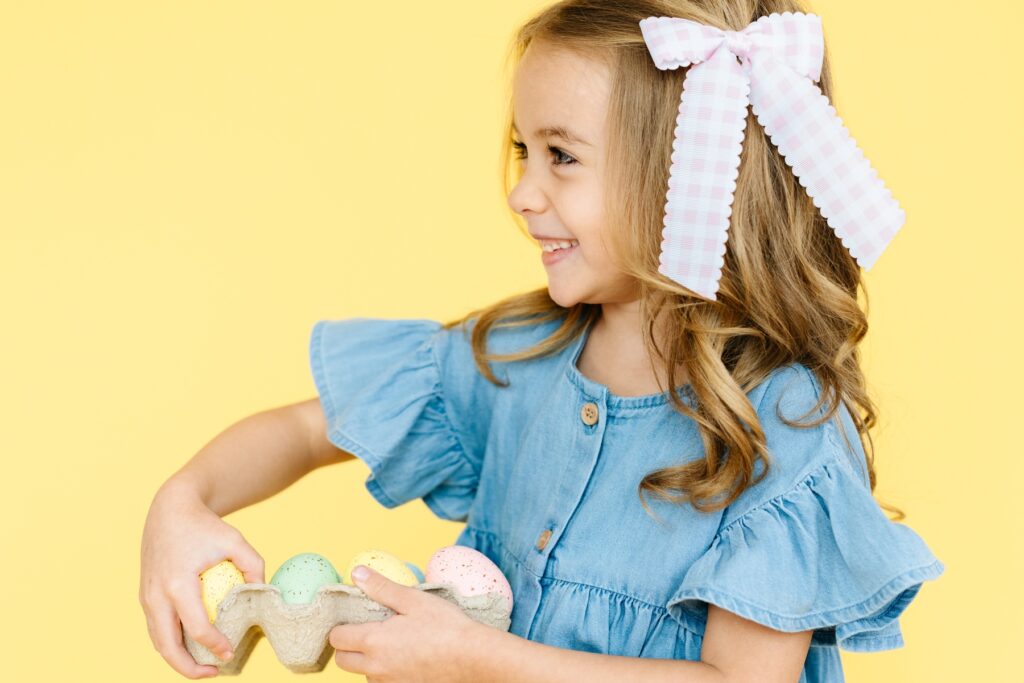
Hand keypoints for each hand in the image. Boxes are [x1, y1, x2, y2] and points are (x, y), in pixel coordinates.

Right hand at [139, 480, 265, 679]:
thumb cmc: (205, 526)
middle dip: (189, 668)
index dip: (215, 646)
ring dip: (178, 660)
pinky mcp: (145, 597)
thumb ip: (254, 566)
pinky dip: (171, 644)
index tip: (230, 653)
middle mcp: (157, 595)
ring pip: (158, 642)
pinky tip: (193, 646)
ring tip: (205, 665)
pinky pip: (156, 629)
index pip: (197, 628)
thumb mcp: (235, 541)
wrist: (170, 509)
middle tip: (215, 671)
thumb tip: (263, 594)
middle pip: (167, 647)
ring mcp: (147, 598)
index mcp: (178, 584)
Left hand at [330, 566, 485, 682]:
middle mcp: (376, 667)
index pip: (337, 638)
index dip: (340, 625)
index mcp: (374, 641)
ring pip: (363, 673)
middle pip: (343, 661)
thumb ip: (381, 588)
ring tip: (390, 641)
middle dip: (348, 645)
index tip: (352, 617)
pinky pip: (382, 681)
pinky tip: (404, 656)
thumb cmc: (445, 626)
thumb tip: (357, 573)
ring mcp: (389, 682)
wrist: (473, 658)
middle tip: (367, 628)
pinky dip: (385, 670)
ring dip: (367, 660)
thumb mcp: (413, 600)